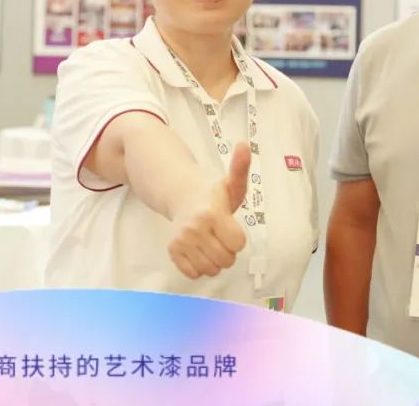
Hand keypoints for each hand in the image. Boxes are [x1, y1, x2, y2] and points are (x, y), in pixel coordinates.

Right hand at [167, 141, 249, 278]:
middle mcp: (196, 228)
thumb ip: (240, 168)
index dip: (237, 238)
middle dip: (227, 250)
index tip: (231, 226)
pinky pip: (193, 273)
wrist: (180, 195)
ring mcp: (182, 240)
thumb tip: (244, 145)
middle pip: (226, 260)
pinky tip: (198, 249)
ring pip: (211, 270)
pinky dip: (198, 266)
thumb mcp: (231, 183)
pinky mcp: (173, 251)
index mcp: (213, 213)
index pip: (238, 244)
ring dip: (214, 260)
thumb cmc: (213, 194)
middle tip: (220, 235)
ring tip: (210, 242)